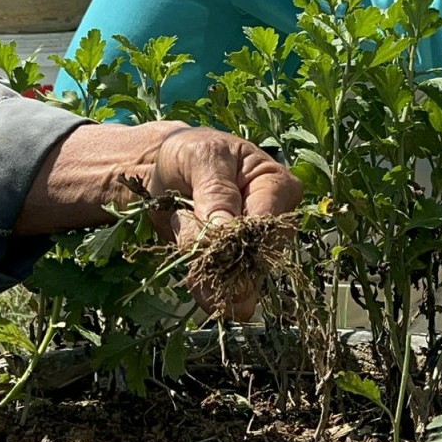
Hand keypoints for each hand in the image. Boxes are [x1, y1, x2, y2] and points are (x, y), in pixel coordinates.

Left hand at [16, 120, 302, 317]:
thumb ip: (215, 190)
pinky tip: (191, 275)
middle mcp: (271, 222)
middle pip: (255, 257)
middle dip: (220, 261)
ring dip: (205, 270)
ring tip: (180, 230)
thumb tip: (227, 228)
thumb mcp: (201, 158)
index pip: (267, 222)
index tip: (211, 231)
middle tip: (188, 240)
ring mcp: (252, 248)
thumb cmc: (191, 153)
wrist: (165, 171)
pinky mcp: (231, 267)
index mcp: (275, 185)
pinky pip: (220, 287)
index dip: (240, 235)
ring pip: (236, 278)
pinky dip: (201, 283)